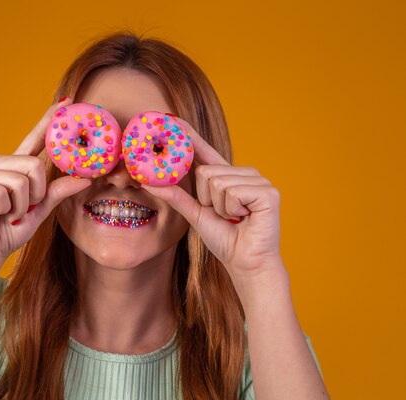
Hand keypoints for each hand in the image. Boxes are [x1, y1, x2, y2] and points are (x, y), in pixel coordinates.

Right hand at [0, 97, 91, 267]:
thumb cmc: (11, 230)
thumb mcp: (40, 210)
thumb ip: (58, 192)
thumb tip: (86, 178)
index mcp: (16, 167)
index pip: (35, 139)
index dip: (48, 120)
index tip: (65, 102)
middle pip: (34, 166)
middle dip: (35, 195)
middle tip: (22, 209)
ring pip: (20, 182)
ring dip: (20, 207)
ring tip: (8, 213)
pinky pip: (1, 193)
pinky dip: (4, 210)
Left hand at [141, 117, 283, 282]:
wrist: (246, 263)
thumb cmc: (225, 240)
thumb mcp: (195, 215)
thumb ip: (176, 197)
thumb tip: (150, 182)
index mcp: (226, 177)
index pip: (204, 151)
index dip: (189, 136)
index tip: (171, 118)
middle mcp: (243, 173)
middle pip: (205, 172)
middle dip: (207, 200)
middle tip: (224, 216)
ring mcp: (257, 180)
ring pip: (217, 182)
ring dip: (220, 208)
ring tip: (236, 219)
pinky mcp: (267, 191)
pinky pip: (231, 192)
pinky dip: (233, 210)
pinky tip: (245, 218)